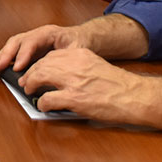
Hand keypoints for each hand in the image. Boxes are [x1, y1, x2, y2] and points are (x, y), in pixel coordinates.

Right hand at [0, 23, 89, 75]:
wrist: (84, 38)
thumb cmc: (80, 43)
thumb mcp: (78, 50)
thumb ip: (67, 58)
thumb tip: (54, 70)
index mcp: (49, 32)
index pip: (31, 41)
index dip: (23, 54)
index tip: (17, 67)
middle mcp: (37, 34)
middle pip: (17, 41)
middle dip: (5, 55)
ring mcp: (31, 40)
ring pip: (12, 45)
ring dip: (1, 57)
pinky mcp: (29, 48)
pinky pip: (13, 51)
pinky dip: (3, 59)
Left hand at [23, 47, 140, 121]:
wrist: (134, 96)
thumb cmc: (119, 85)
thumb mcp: (96, 65)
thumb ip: (78, 67)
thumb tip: (58, 76)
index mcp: (81, 54)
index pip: (51, 55)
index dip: (39, 63)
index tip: (35, 69)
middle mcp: (75, 64)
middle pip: (42, 64)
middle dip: (31, 73)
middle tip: (27, 82)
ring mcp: (73, 81)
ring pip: (40, 76)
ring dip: (32, 84)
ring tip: (30, 91)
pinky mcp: (74, 98)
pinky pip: (47, 98)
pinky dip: (42, 103)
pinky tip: (44, 106)